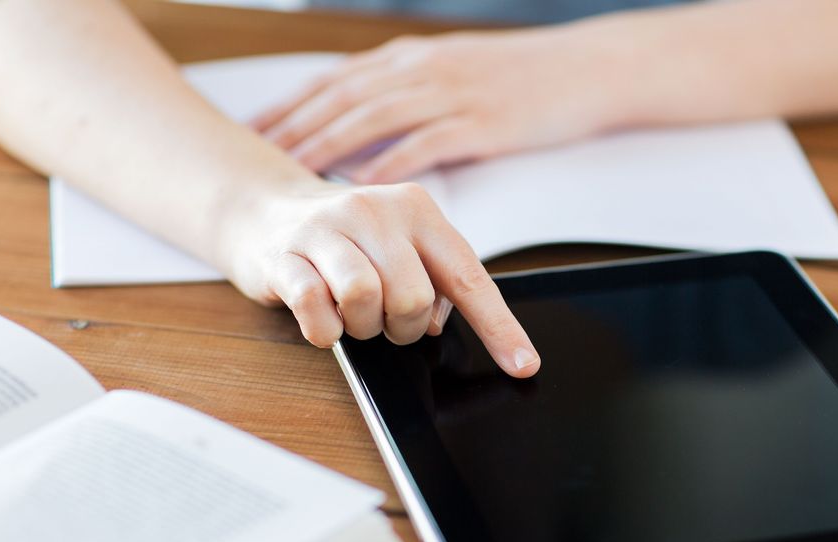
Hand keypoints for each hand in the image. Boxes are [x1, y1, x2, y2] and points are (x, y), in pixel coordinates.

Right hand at [220, 179, 539, 377]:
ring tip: (354, 315)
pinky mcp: (283, 255)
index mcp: (418, 210)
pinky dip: (325, 329)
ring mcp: (325, 229)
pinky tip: (324, 318)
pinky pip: (314, 307)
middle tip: (385, 319)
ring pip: (364, 297)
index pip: (468, 276)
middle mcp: (375, 211)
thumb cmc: (350, 240)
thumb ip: (434, 281)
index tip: (523, 364)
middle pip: (413, 296)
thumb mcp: (403, 247)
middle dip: (403, 326)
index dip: (498, 326)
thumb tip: (436, 323)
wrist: (266, 211)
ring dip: (364, 327)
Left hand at [252, 27, 622, 182]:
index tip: (252, 131)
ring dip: (328, 146)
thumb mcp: (453, 71)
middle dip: (294, 128)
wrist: (584, 68)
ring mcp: (451, 94)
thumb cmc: (520, 78)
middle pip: (342, 98)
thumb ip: (407, 92)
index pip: (334, 81)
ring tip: (294, 175)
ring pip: (373, 118)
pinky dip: (390, 163)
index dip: (290, 105)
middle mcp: (421, 71)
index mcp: (410, 59)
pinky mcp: (481, 122)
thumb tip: (364, 127)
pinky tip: (363, 186)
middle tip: (252, 159)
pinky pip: (425, 144)